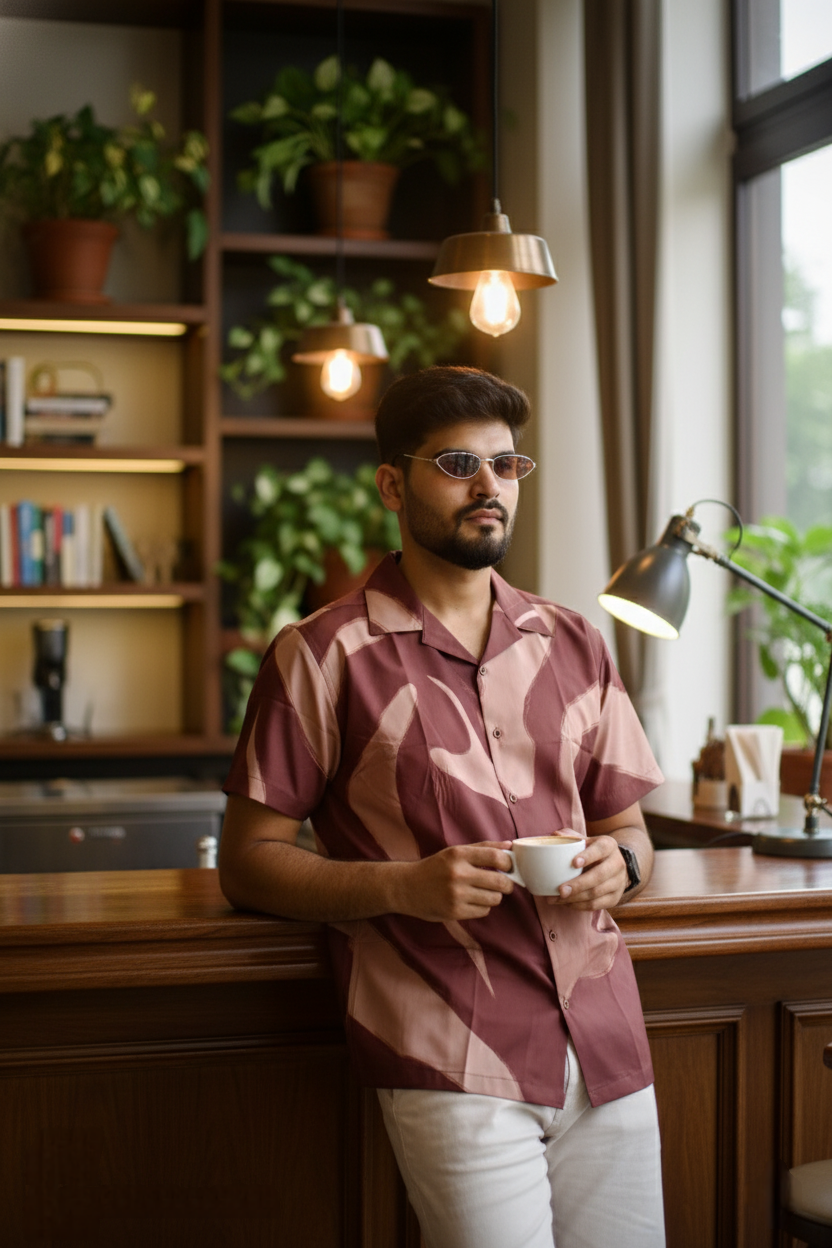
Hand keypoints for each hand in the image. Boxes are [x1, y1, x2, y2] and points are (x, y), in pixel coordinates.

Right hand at [396, 841, 514, 921]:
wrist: (407, 887)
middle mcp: (458, 874)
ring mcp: (456, 894)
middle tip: (504, 884)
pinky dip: (482, 907)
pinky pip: (483, 911)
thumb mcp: (455, 852)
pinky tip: (472, 901)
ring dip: (494, 896)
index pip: (496, 857)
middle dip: (507, 884)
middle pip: (500, 882)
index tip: (508, 867)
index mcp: (458, 854)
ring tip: (484, 892)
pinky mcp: (454, 912)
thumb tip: (511, 846)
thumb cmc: (435, 867)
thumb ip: (483, 848)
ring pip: (494, 899)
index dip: (509, 863)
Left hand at [550, 834, 627, 910]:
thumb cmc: (592, 851)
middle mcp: (617, 863)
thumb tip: (555, 835)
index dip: (588, 856)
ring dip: (575, 898)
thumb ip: (570, 837)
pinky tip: (566, 903)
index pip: (600, 850)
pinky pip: (596, 905)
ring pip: (596, 893)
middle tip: (560, 890)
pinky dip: (579, 906)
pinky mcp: (615, 898)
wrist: (614, 865)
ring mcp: (618, 882)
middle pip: (599, 876)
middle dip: (578, 885)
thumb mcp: (585, 841)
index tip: (573, 863)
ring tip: (557, 899)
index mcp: (609, 845)